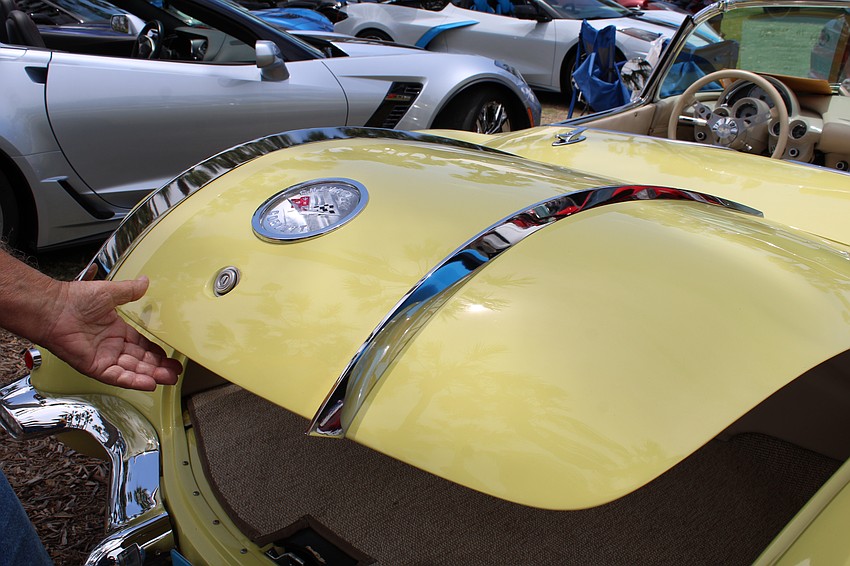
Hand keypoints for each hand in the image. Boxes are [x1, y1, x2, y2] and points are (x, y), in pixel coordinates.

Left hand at [41, 276, 182, 390]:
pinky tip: (149, 383)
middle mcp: (111, 345)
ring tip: (169, 378)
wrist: (54, 309)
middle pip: (141, 360)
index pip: (142, 345)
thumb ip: (130, 291)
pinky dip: (133, 381)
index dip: (157, 352)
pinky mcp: (94, 366)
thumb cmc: (75, 299)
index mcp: (116, 330)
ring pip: (132, 370)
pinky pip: (117, 377)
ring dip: (151, 375)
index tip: (170, 357)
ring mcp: (103, 357)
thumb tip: (145, 282)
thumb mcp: (110, 292)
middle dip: (159, 367)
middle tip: (175, 372)